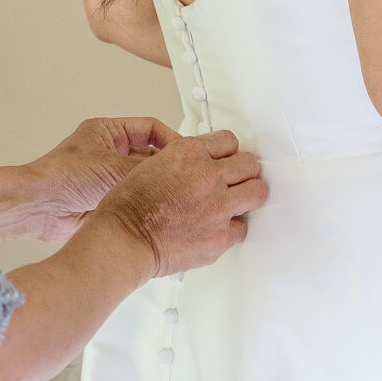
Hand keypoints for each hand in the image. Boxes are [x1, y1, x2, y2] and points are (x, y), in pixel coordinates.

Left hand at [21, 116, 177, 244]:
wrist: (39, 208)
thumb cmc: (61, 176)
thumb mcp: (114, 166)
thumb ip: (147, 168)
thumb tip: (175, 169)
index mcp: (108, 131)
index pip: (150, 128)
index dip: (171, 139)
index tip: (187, 153)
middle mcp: (108, 152)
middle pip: (149, 155)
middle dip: (164, 167)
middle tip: (184, 176)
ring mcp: (107, 177)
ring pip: (142, 179)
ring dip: (153, 187)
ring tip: (172, 194)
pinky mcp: (105, 199)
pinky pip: (132, 199)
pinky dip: (144, 204)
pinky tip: (155, 210)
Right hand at [99, 130, 267, 277]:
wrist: (124, 239)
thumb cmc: (129, 207)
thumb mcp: (152, 164)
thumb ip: (184, 162)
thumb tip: (203, 164)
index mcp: (189, 152)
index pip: (229, 141)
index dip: (228, 152)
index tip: (228, 160)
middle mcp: (207, 175)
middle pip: (249, 164)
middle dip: (244, 172)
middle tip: (237, 181)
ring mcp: (218, 206)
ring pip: (257, 192)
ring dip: (248, 196)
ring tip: (238, 202)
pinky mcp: (221, 236)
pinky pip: (242, 228)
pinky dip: (232, 229)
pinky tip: (219, 228)